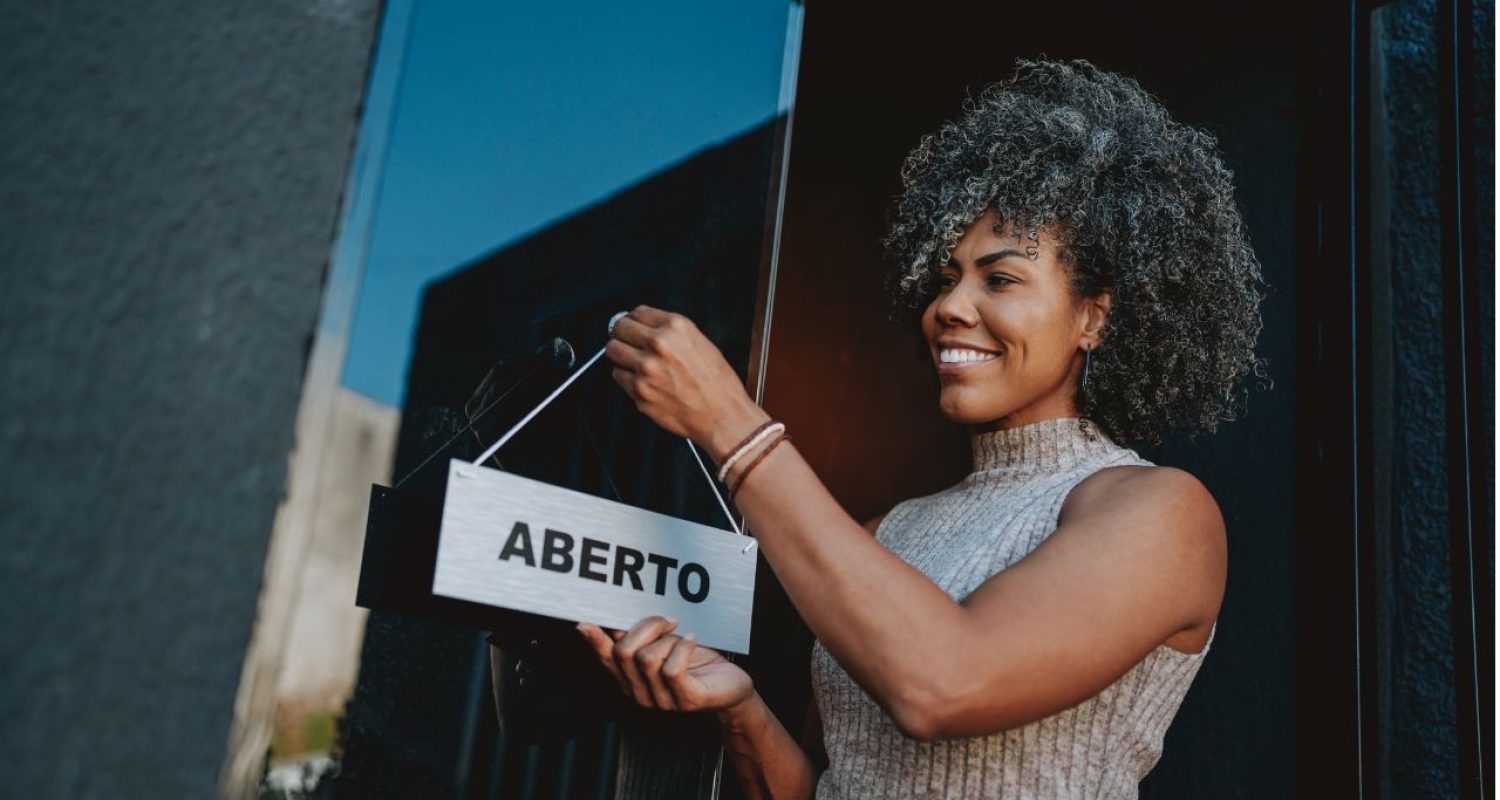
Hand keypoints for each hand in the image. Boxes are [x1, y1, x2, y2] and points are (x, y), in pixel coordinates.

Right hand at [576, 615, 753, 713]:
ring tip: (683, 637)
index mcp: (631, 679)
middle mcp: (641, 693)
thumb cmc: (697, 662)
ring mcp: (662, 701)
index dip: (594, 641)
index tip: (584, 623)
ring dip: (669, 639)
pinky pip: (672, 669)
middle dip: (647, 626)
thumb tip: (618, 621)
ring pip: (648, 658)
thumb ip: (640, 637)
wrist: (731, 685)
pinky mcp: (685, 700)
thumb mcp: (665, 644)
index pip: (607, 659)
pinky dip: (684, 647)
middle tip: (669, 621)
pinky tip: (693, 641)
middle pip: (624, 652)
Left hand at [606, 305, 769, 459]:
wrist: (722, 415)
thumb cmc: (717, 383)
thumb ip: (670, 333)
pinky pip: (618, 376)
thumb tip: (644, 329)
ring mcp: (646, 368)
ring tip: (634, 362)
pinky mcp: (639, 391)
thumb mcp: (700, 343)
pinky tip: (642, 381)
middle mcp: (658, 344)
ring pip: (613, 350)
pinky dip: (626, 377)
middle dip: (622, 334)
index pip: (637, 312)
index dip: (634, 320)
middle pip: (619, 328)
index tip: (633, 327)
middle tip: (628, 342)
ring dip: (621, 355)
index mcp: (675, 327)